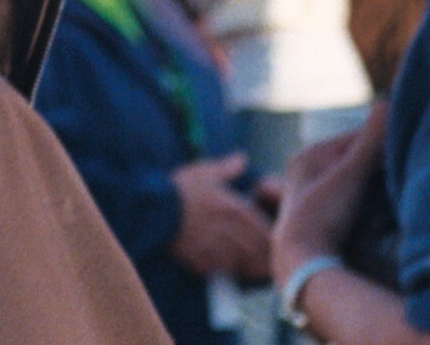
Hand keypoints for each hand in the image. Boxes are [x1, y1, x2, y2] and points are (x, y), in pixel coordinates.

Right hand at [169, 152, 272, 281]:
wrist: (153, 213)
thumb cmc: (180, 189)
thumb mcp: (206, 172)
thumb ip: (228, 168)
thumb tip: (242, 158)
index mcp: (238, 210)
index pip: (267, 229)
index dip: (274, 236)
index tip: (276, 238)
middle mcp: (233, 232)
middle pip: (260, 250)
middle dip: (267, 253)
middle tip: (270, 255)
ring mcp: (218, 250)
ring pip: (246, 264)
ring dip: (253, 265)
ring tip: (256, 266)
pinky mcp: (202, 263)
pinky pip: (225, 272)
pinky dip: (232, 271)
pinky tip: (233, 268)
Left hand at [271, 103, 388, 286]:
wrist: (302, 265)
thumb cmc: (324, 214)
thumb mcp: (352, 172)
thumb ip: (371, 138)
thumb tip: (387, 101)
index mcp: (308, 156)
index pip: (357, 138)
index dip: (383, 143)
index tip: (405, 150)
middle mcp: (305, 172)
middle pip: (354, 160)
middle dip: (377, 164)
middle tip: (401, 171)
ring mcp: (309, 197)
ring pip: (351, 180)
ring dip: (371, 183)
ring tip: (392, 189)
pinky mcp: (316, 219)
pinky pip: (347, 198)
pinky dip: (362, 199)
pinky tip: (376, 209)